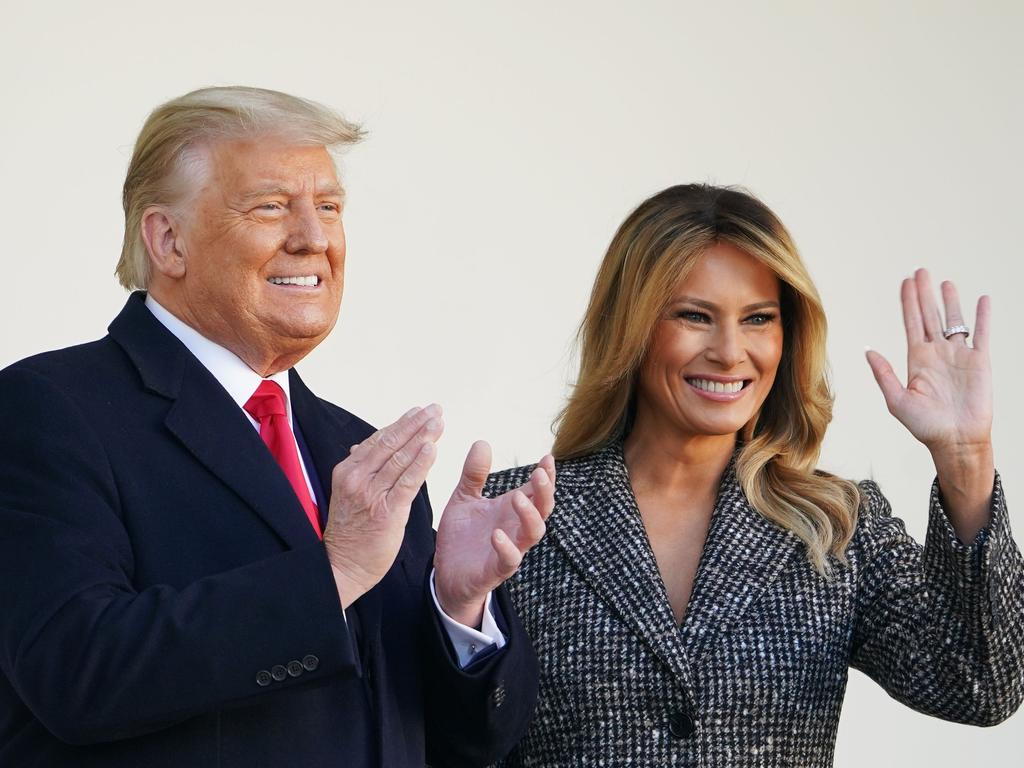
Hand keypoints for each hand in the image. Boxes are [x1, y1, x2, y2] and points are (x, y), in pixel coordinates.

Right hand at [323, 404, 442, 608]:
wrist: (343, 566)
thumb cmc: (349, 531)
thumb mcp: (347, 494)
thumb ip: (358, 469)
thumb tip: (359, 447)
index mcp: (348, 471)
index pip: (378, 440)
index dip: (401, 423)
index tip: (417, 411)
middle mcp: (358, 478)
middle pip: (391, 443)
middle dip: (415, 423)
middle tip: (434, 410)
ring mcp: (372, 494)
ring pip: (401, 458)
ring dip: (422, 437)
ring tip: (438, 423)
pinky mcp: (387, 511)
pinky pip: (408, 482)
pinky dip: (421, 463)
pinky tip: (432, 448)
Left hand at [433, 442, 555, 626]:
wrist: (445, 573)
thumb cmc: (461, 536)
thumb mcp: (464, 499)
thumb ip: (474, 474)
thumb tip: (482, 442)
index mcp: (511, 509)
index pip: (537, 490)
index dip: (547, 475)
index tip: (548, 457)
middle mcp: (515, 528)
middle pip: (543, 509)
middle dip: (545, 491)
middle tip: (540, 473)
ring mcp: (510, 549)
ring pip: (533, 533)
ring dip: (530, 516)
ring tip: (517, 499)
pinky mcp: (496, 569)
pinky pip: (510, 560)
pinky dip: (506, 547)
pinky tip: (496, 534)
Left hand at [866, 269, 994, 540]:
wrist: (956, 440)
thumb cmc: (925, 426)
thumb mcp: (897, 400)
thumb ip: (884, 374)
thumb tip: (868, 350)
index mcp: (917, 360)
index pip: (911, 324)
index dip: (908, 303)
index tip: (905, 282)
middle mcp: (937, 354)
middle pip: (931, 316)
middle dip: (925, 294)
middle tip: (921, 270)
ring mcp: (959, 356)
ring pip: (955, 321)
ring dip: (950, 301)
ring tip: (945, 282)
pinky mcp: (980, 362)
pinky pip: (982, 334)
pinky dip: (983, 317)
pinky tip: (982, 299)